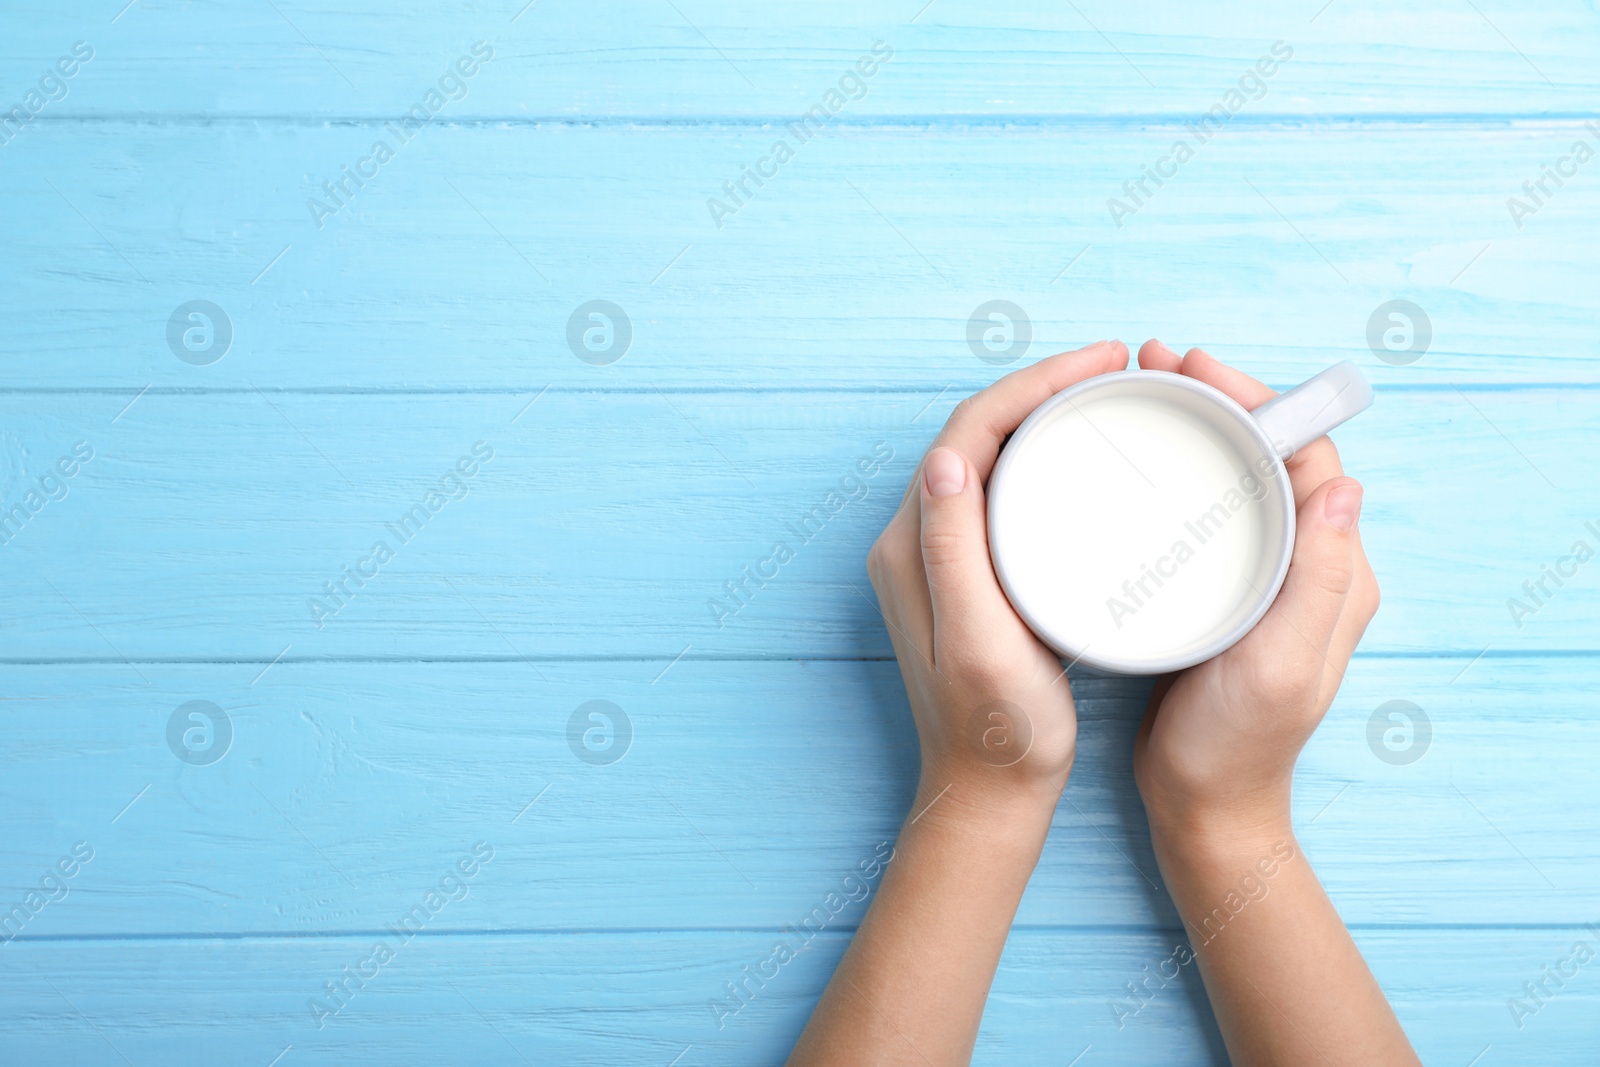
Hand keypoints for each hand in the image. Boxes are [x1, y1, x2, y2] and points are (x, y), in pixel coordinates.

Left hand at [866, 340, 1129, 822]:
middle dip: (1042, 388)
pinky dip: (1045, 461)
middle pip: (978, 434)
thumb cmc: (995, 731)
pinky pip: (1004, 493)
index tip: (1100, 363)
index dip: (1031, 386)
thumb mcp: (979, 643)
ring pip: (992, 458)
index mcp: (911, 547)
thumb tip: (947, 458)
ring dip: (1044, 418)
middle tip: (1115, 368)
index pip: (967, 433)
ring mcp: (940, 558)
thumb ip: (952, 553)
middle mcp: (915, 542)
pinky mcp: (969, 576)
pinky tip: (1089, 459)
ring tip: (1109, 396)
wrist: (988, 794)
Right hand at [1130, 341, 1380, 840]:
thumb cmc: (1238, 746)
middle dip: (1219, 401)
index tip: (1198, 371)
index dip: (1259, 403)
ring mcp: (1259, 578)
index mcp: (1333, 575)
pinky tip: (1132, 464)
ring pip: (1235, 478)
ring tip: (1140, 397)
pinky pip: (1206, 513)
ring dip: (1194, 430)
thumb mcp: (1280, 666)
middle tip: (1156, 366)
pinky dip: (1175, 474)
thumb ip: (1316, 582)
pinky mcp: (1219, 592)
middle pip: (1270, 455)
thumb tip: (1346, 485)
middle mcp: (1303, 566)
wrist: (1203, 805)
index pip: (1308, 458)